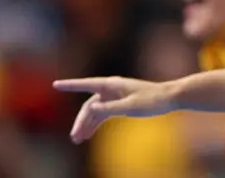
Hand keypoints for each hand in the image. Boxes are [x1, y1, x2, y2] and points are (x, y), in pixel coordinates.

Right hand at [53, 76, 174, 142]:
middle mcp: (111, 88)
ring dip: (87, 124)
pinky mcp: (121, 103)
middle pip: (89, 105)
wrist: (169, 98)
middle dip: (80, 121)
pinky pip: (104, 113)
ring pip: (96, 111)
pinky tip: (90, 134)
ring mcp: (115, 96)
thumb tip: (91, 106)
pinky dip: (97, 123)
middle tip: (74, 137)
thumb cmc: (151, 100)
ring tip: (79, 139)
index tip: (56, 85)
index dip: (70, 85)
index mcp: (112, 84)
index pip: (86, 84)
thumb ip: (110, 107)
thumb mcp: (130, 106)